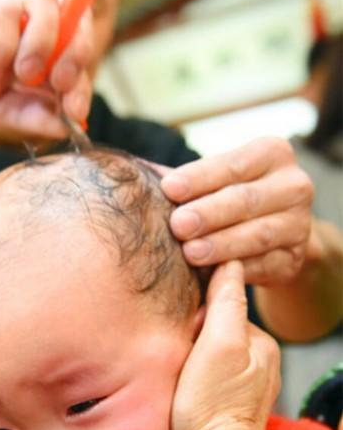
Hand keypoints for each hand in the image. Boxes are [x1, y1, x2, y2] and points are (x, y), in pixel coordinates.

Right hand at [0, 0, 92, 138]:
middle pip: (70, 12)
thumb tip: (68, 126)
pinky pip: (1, 11)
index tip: (76, 112)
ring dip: (43, 44)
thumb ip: (31, 114)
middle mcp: (20, 9)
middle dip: (76, 54)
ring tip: (23, 77)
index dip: (85, 73)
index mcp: (34, 34)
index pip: (77, 39)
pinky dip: (3, 48)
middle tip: (62, 88)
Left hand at [158, 138, 313, 285]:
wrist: (270, 235)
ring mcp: (298, 224)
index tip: (168, 188)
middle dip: (209, 213)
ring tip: (190, 252)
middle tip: (178, 224)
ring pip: (257, 234)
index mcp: (271, 154)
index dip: (200, 177)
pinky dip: (236, 270)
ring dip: (221, 245)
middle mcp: (293, 185)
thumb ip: (180, 178)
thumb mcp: (211, 180)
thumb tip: (130, 173)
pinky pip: (264, 266)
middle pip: (246, 200)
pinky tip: (212, 275)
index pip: (233, 164)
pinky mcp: (293, 260)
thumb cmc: (224, 198)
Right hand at [170, 261, 280, 429]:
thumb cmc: (209, 406)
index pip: (226, 307)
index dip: (198, 312)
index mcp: (261, 345)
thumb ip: (226, 304)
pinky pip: (206, 372)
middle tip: (175, 348)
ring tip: (174, 366)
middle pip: (217, 328)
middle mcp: (258, 363)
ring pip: (210, 350)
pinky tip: (179, 382)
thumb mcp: (218, 346)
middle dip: (195, 331)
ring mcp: (242, 385)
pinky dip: (191, 371)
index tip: (181, 326)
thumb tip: (230, 264)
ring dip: (190, 351)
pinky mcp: (223, 402)